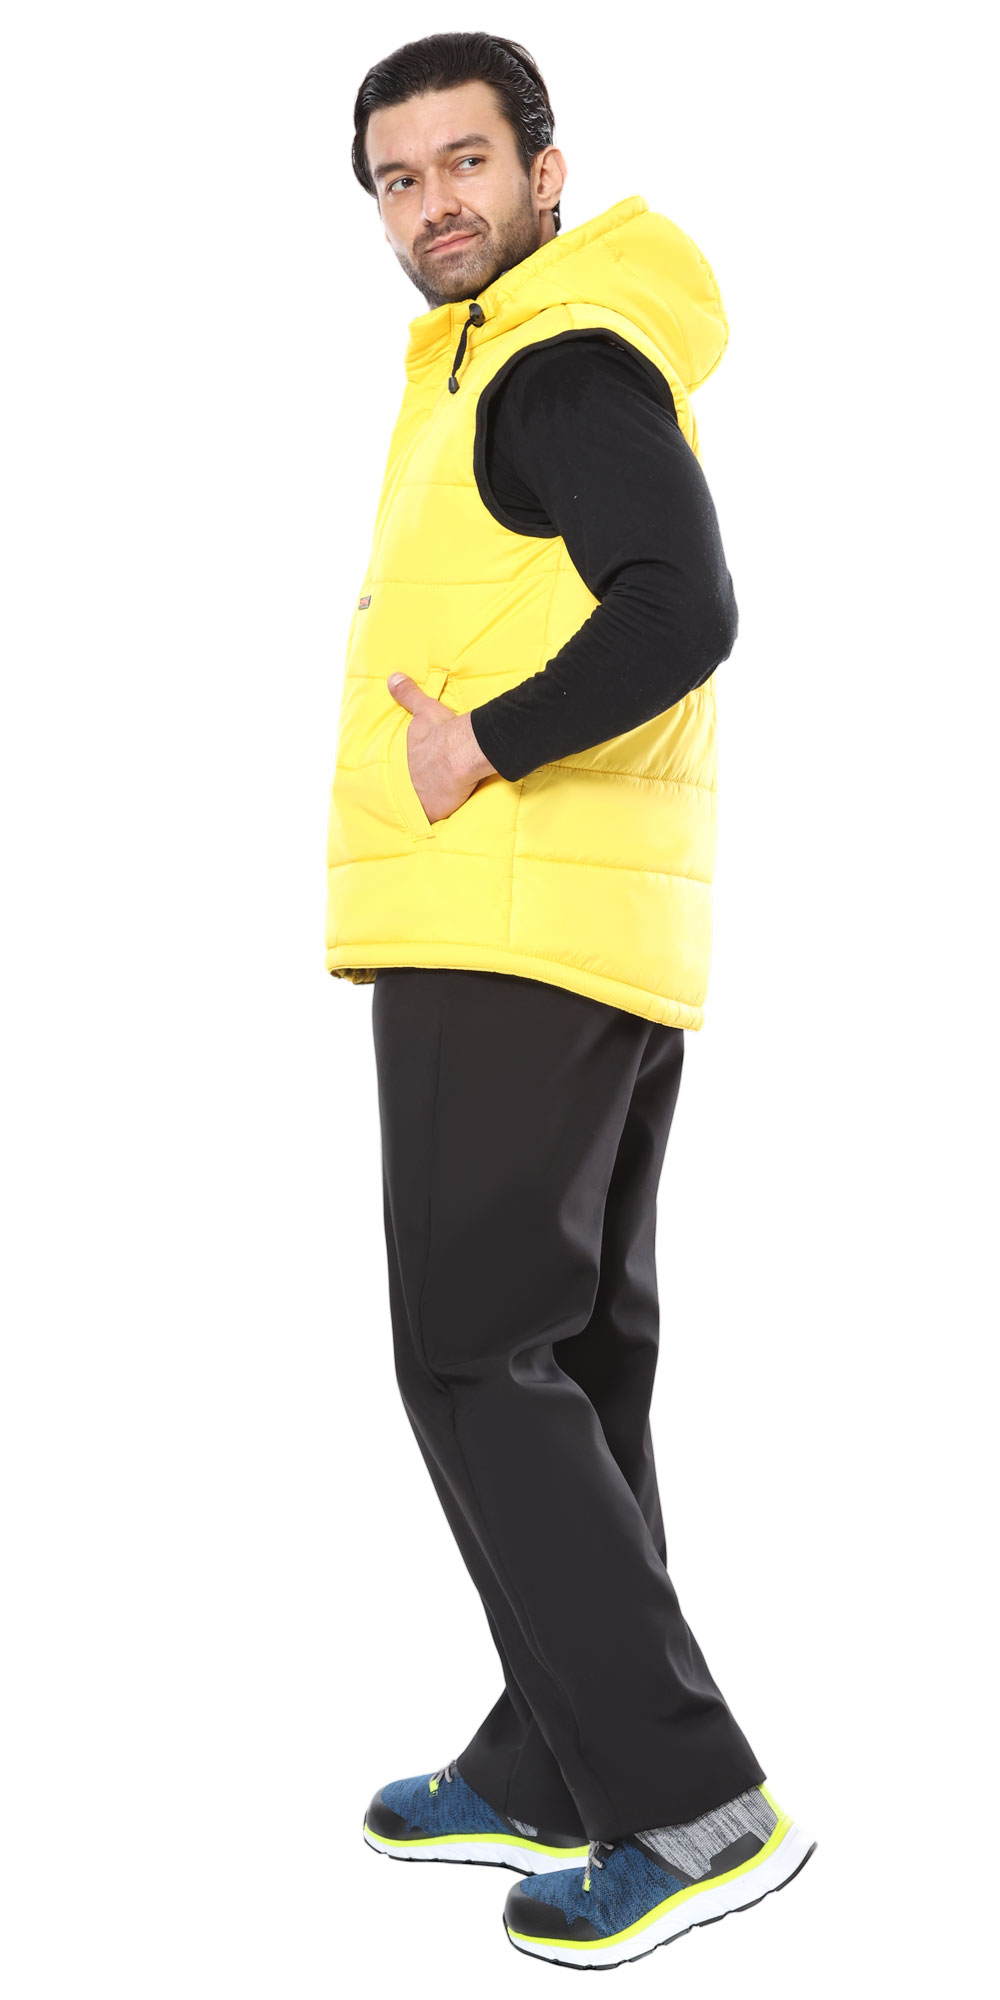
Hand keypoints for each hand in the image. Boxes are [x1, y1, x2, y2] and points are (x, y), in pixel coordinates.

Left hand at [387, 673, 497, 823]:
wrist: (460, 751)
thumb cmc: (442, 732)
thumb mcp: (422, 710)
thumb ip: (407, 694)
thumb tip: (393, 678)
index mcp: (402, 761)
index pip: (395, 774)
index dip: (399, 777)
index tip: (406, 779)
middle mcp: (405, 782)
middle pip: (402, 793)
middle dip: (406, 795)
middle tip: (414, 797)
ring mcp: (417, 798)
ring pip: (414, 808)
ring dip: (418, 810)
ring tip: (421, 815)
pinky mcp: (432, 811)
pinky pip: (429, 821)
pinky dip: (431, 822)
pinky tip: (433, 825)